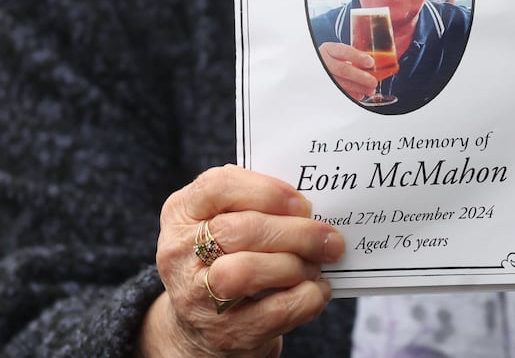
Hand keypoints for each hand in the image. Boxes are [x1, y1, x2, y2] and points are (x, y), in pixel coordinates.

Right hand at [136, 165, 344, 357]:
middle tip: (330, 238)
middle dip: (297, 233)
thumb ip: (258, 205)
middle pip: (242, 230)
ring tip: (316, 264)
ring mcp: (197, 297)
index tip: (302, 203)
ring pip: (248, 271)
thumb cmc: (226, 256)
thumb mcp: (225, 220)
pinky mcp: (224, 332)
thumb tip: (311, 208)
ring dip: (296, 265)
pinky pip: (275, 311)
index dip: (267, 191)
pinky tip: (317, 290)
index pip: (218, 186)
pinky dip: (307, 297)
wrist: (203, 323)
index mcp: (182, 212)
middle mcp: (180, 252)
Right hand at [318, 42, 376, 99]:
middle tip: (373, 81)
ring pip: (340, 83)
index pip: (343, 51)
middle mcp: (323, 61)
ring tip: (370, 90)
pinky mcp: (324, 88)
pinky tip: (360, 95)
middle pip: (343, 70)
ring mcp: (322, 76)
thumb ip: (353, 56)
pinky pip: (338, 93)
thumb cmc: (332, 60)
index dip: (358, 57)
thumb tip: (372, 64)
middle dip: (360, 76)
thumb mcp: (339, 53)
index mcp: (329, 49)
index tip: (371, 62)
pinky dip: (351, 95)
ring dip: (358, 88)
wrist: (316, 68)